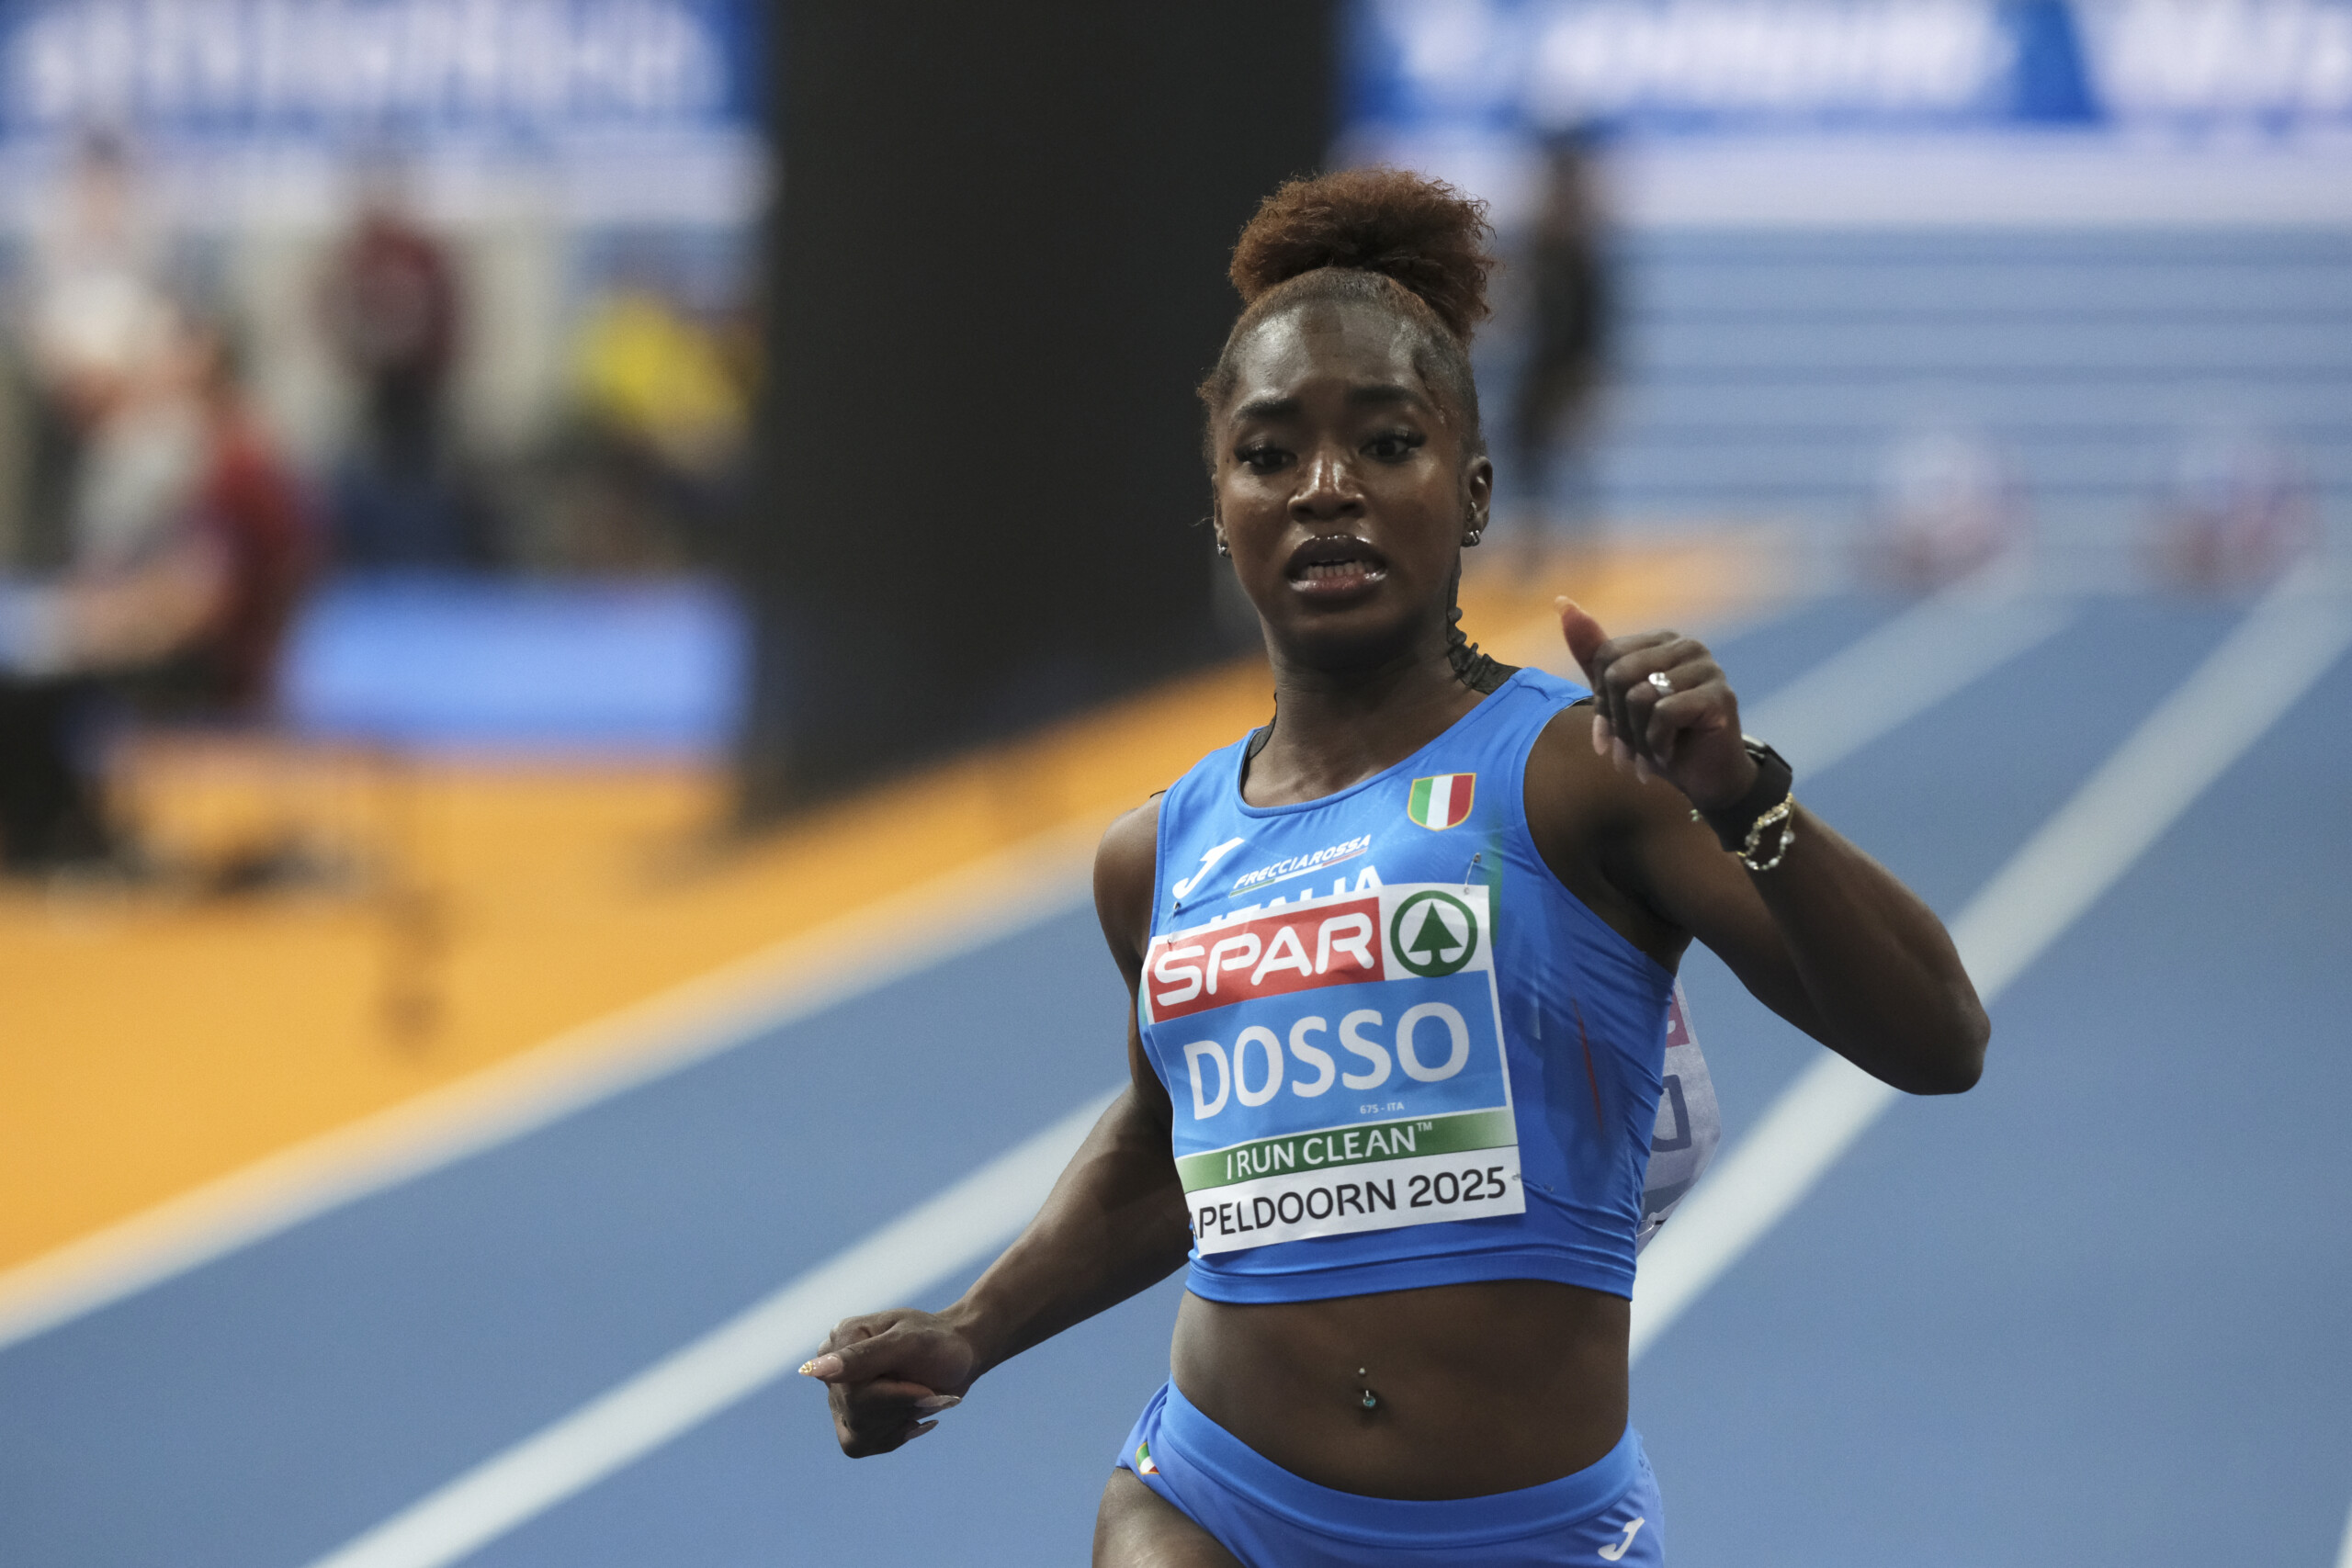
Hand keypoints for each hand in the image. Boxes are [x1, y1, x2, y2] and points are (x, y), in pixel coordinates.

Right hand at [800, 1306, 979, 1455]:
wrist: (960, 1355)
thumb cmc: (938, 1343)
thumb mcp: (909, 1344)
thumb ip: (862, 1356)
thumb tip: (812, 1369)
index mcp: (842, 1338)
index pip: (853, 1391)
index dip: (894, 1397)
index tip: (926, 1389)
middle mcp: (834, 1368)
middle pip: (857, 1414)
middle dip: (902, 1409)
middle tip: (929, 1392)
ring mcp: (841, 1395)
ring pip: (857, 1435)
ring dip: (900, 1423)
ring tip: (922, 1402)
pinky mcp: (853, 1417)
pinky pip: (860, 1445)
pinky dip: (894, 1436)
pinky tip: (915, 1419)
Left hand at [1557, 597, 1755, 812]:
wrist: (1704, 777)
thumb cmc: (1661, 737)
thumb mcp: (1617, 698)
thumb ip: (1593, 654)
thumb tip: (1562, 603)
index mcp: (1661, 640)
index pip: (1606, 657)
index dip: (1602, 702)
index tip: (1608, 734)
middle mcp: (1687, 645)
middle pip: (1619, 674)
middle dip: (1618, 722)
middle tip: (1630, 751)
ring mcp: (1707, 667)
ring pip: (1639, 696)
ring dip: (1637, 738)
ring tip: (1652, 752)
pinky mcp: (1720, 695)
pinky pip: (1664, 714)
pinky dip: (1658, 743)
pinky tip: (1670, 752)